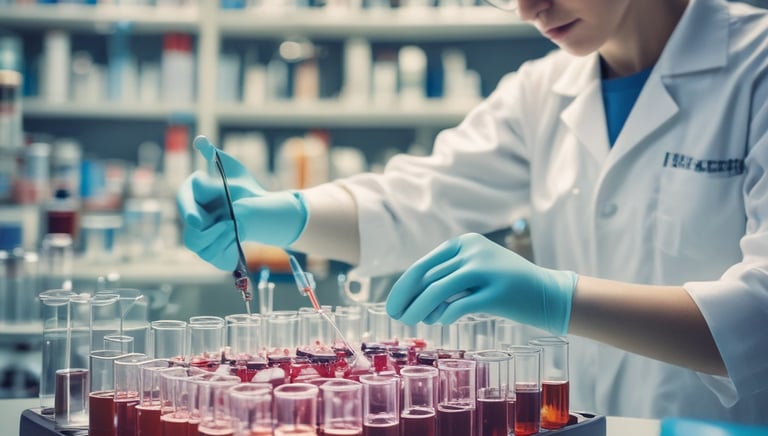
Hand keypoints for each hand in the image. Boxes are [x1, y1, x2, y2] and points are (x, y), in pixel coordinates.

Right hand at [177, 135, 307, 269]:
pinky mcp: (211, 253)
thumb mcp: (230, 168)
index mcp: (191, 195)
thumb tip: (201, 141)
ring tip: (237, 228)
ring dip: (220, 238)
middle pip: (190, 231)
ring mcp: (198, 238)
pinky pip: (214, 258)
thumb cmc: (241, 185)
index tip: (196, 220)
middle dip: (211, 230)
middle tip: (230, 224)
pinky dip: (227, 249)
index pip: (183, 200)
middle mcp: (190, 219)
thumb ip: (214, 156)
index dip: (187, 210)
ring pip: (200, 246)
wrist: (258, 207)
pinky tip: (238, 239)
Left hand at [386, 233, 577, 334]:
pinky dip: (444, 315)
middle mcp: (473, 251)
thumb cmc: (505, 286)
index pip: (424, 265)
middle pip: (428, 278)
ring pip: (438, 291)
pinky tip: (440, 321)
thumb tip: (412, 299)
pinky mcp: (496, 292)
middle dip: (407, 299)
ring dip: (419, 309)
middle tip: (396, 317)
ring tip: (411, 322)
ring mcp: (485, 270)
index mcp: (465, 242)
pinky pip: (459, 305)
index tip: (392, 304)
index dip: (403, 286)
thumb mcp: (476, 270)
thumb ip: (448, 277)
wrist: (548, 293)